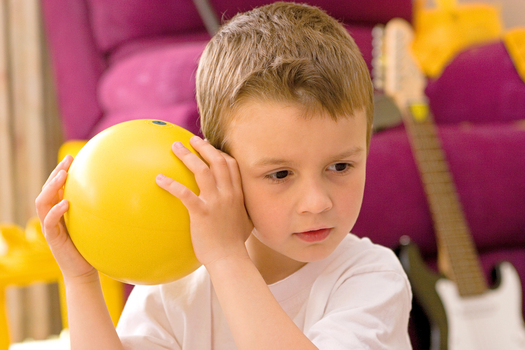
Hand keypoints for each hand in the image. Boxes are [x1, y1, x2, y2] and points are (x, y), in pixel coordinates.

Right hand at [35, 155, 96, 282]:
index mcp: (60, 212)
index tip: (72, 158)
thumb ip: (100, 211)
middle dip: (55, 173)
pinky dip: (56, 211)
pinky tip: (66, 203)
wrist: (84, 272)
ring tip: (62, 176)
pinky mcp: (52, 238)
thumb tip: (122, 194)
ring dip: (51, 187)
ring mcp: (50, 227)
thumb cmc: (92, 247)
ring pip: (42, 203)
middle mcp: (52, 217)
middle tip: (67, 161)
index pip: (56, 188)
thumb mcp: (96, 225)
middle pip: (46, 190)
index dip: (61, 172)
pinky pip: (49, 222)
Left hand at [156, 136, 253, 265]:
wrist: (230, 259)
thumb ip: (240, 210)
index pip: (231, 165)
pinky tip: (158, 179)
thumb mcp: (245, 222)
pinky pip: (184, 194)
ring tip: (175, 147)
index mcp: (237, 194)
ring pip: (202, 171)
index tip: (209, 146)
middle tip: (191, 139)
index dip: (220, 152)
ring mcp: (216, 202)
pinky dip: (171, 184)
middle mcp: (228, 194)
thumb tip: (233, 207)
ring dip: (188, 156)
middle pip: (217, 161)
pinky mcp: (201, 213)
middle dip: (204, 147)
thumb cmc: (234, 244)